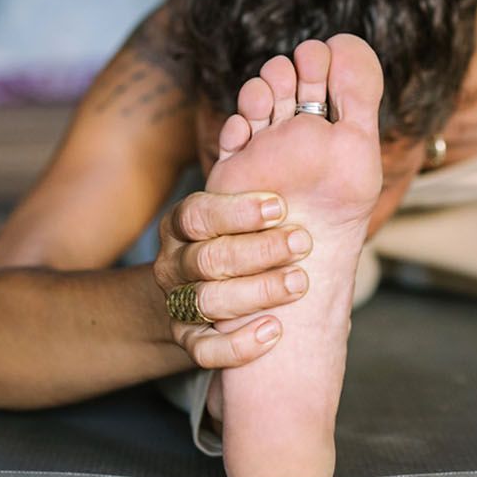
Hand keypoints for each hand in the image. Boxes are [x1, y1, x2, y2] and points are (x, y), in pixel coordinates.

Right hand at [152, 190, 311, 369]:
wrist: (208, 301)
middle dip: (259, 250)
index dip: (236, 212)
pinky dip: (239, 344)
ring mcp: (177, 303)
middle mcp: (172, 263)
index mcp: (181, 225)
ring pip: (208, 301)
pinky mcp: (187, 340)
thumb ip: (245, 172)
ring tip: (299, 283)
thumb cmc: (238, 241)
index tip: (279, 207)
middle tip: (303, 242)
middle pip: (207, 258)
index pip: (197, 214)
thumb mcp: (238, 208)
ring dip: (257, 292)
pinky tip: (274, 331)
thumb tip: (246, 127)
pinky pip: (204, 350)